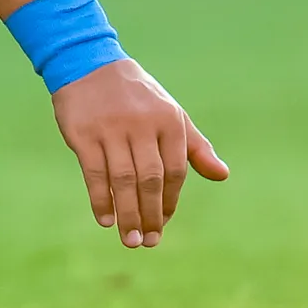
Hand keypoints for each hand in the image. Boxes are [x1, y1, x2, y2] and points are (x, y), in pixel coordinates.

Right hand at [48, 56, 228, 248]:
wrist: (89, 64)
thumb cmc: (136, 97)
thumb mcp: (170, 114)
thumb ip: (195, 147)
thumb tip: (223, 175)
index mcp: (168, 120)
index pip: (174, 172)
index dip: (169, 202)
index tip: (162, 224)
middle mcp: (142, 124)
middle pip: (150, 180)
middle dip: (150, 215)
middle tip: (148, 243)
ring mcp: (111, 128)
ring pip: (124, 180)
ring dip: (128, 214)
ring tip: (130, 240)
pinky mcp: (83, 133)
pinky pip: (95, 173)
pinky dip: (101, 199)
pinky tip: (106, 219)